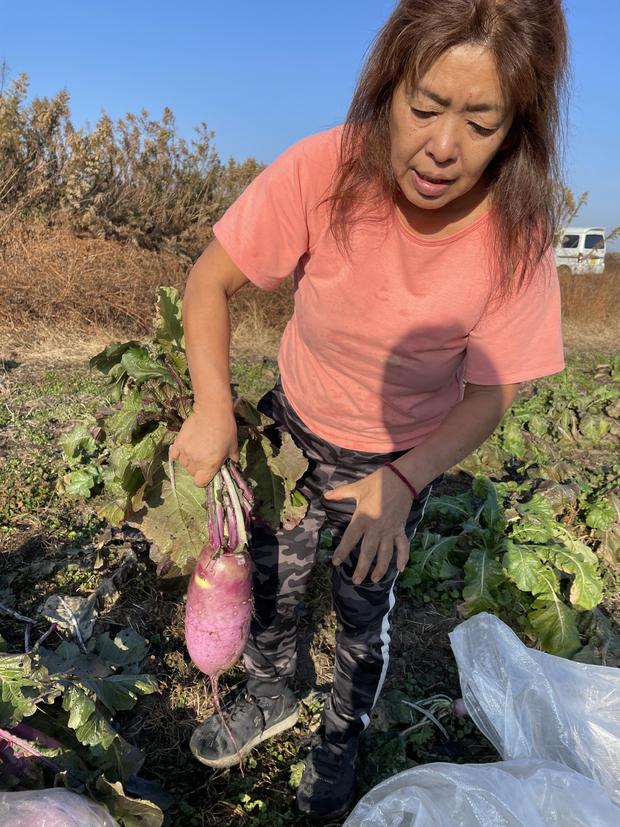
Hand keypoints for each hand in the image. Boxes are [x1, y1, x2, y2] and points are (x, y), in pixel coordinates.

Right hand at [169, 400, 238, 486]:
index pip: (200, 483)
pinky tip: (185, 447)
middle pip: (192, 472)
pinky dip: (178, 453)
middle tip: (203, 456)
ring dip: (188, 460)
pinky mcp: (177, 443)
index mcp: (210, 465)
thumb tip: (233, 462)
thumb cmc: (225, 429)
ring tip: (195, 449)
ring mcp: (185, 453)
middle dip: (197, 467)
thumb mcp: (233, 445)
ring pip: (183, 464)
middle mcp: (196, 462)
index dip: (203, 479)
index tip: (206, 472)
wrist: (212, 412)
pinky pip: (174, 455)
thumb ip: (232, 458)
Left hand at [325, 467, 413, 584]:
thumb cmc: (377, 482)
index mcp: (363, 518)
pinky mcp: (400, 529)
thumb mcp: (357, 487)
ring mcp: (390, 530)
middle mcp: (376, 528)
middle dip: (362, 568)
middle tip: (356, 581)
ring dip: (381, 567)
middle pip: (368, 552)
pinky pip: (403, 546)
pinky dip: (403, 558)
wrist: (402, 479)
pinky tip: (400, 569)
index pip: (350, 538)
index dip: (342, 551)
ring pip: (385, 553)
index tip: (336, 562)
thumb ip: (341, 493)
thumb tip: (325, 495)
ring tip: (375, 579)